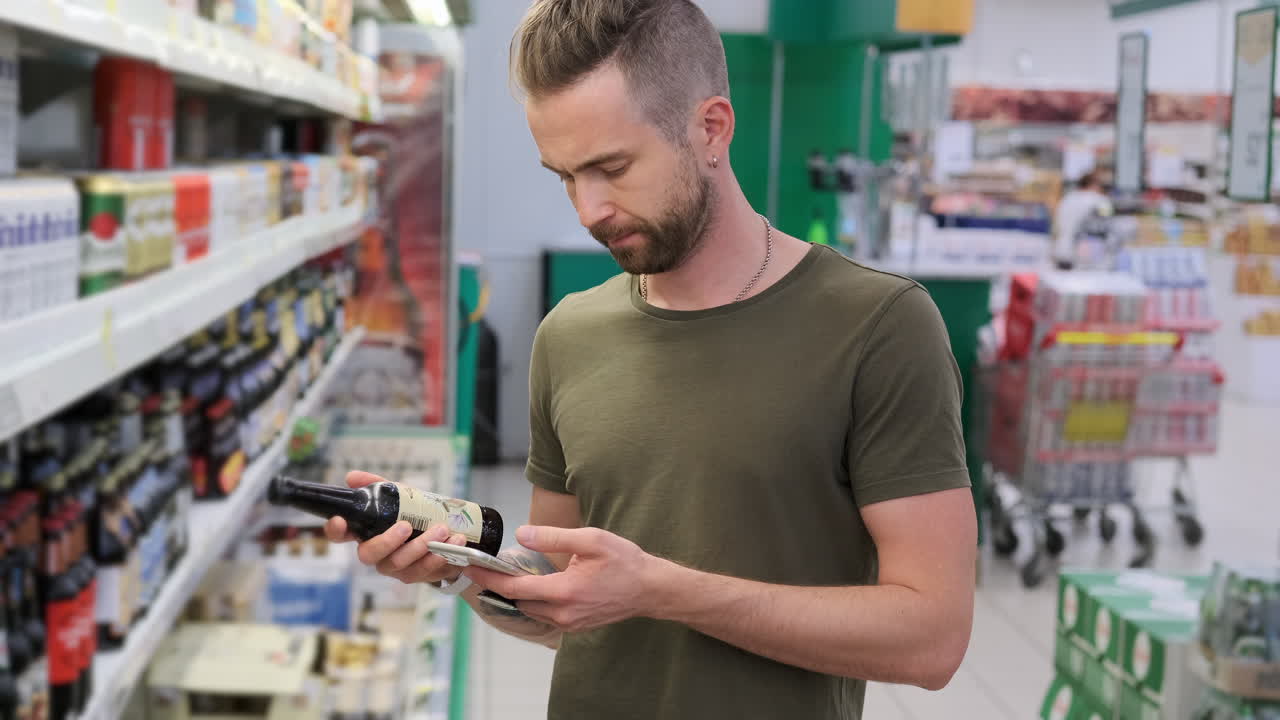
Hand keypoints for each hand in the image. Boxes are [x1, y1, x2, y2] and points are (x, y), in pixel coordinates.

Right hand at [323, 470, 467, 584]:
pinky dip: (440, 555)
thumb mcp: (400, 496)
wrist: (446, 538)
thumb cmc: (415, 516)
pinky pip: (424, 571)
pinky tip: (454, 541)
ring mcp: (395, 567)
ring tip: (442, 529)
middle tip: (407, 525)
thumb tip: (352, 476)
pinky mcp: (417, 575)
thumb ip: (378, 485)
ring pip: (400, 564)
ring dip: (421, 546)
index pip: (341, 535)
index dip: (335, 530)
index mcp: (366, 533)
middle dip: (388, 541)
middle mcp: (376, 553)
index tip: (339, 520)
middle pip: (368, 555)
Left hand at [463, 525, 664, 632]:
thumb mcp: (591, 540)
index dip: (489, 578)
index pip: (514, 588)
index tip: (471, 568)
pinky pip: (545, 615)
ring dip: (517, 594)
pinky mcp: (576, 626)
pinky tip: (535, 585)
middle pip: (518, 601)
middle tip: (486, 567)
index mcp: (563, 592)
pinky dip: (534, 601)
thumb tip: (522, 534)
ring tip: (507, 573)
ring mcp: (569, 624)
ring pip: (530, 610)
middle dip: (499, 586)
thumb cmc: (624, 562)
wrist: (650, 590)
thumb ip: (553, 537)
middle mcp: (563, 613)